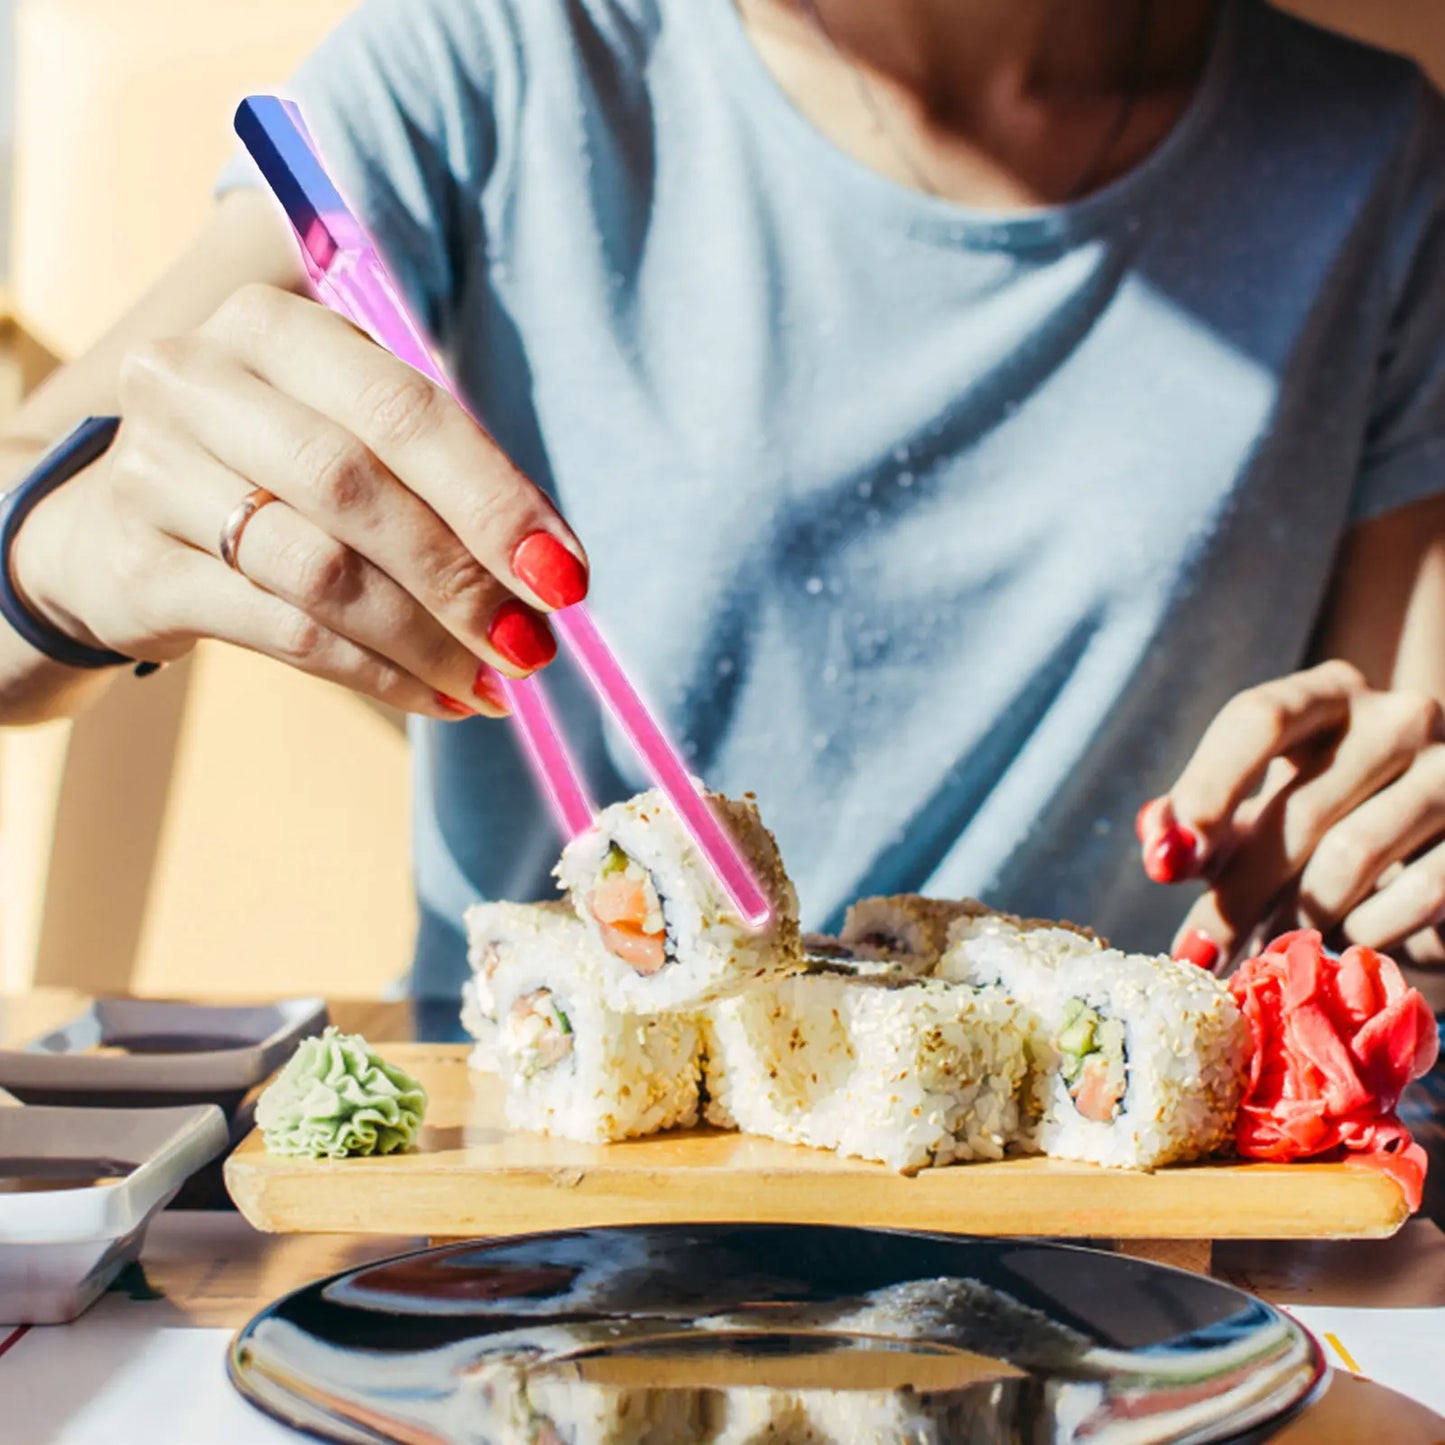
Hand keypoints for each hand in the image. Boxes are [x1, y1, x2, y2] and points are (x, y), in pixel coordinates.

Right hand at [10, 284, 588, 717]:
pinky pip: (284, 633)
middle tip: (532, 646)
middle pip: (357, 485)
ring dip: (426, 639)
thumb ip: (435, 476)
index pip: (403, 408)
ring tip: (491, 682)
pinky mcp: (138, 571)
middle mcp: (198, 380)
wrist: (110, 530)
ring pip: (321, 570)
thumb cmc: (269, 473)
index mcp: (270, 327)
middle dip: (463, 577)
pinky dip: (377, 673)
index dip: (494, 498)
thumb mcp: (342, 432)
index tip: (565, 577)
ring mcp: (152, 473)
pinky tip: (437, 697)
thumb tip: (549, 569)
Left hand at [1138, 660, 1444, 968]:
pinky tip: (1342, 945)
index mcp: (1328, 693)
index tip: (1165, 862)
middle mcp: (1398, 716)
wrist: (1437, 849)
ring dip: (1297, 919)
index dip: (1207, 790)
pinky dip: (1366, 932)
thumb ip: (1206, 822)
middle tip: (1199, 953)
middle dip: (1237, 892)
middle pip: (1299, 807)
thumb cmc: (1330, 825)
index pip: (1257, 718)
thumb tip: (1159, 840)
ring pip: (1353, 855)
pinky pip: (1419, 893)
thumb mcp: (1261, 812)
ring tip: (1268, 952)